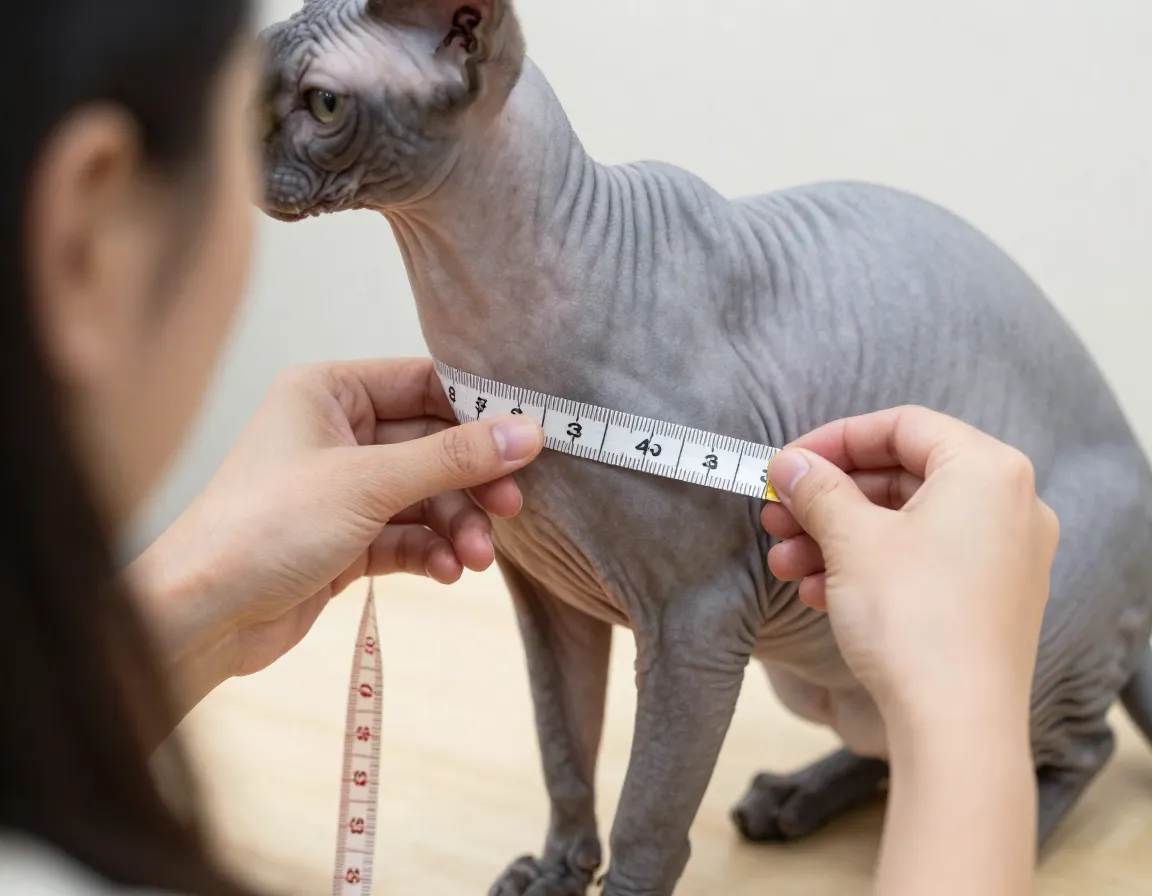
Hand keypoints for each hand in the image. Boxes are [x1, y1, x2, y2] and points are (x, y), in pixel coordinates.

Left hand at [130, 358, 543, 711]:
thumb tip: (528, 432)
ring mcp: (343, 489)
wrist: (204, 614)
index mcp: (329, 392)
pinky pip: (407, 535)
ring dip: (457, 527)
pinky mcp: (347, 539)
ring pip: (425, 497)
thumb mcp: (370, 483)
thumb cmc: (266, 526)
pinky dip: (431, 552)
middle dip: (471, 482)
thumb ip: (453, 457)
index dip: (478, 411)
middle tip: (509, 509)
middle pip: (432, 445)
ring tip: (476, 559)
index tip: (528, 440)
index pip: (425, 384)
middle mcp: (337, 433)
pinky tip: (446, 573)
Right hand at [761, 406, 1059, 729]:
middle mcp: (1009, 505)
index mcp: (987, 471)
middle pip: (901, 477)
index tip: (787, 464)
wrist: (956, 727)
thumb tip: (790, 465)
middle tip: (776, 514)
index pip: (902, 427)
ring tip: (785, 563)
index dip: (834, 440)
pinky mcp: (991, 599)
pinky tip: (819, 592)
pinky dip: (869, 567)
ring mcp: (1005, 556)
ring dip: (837, 537)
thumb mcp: (851, 540)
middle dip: (828, 498)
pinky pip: (922, 561)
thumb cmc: (913, 619)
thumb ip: (818, 489)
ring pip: (905, 525)